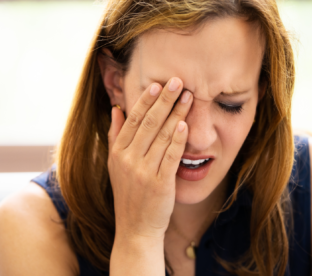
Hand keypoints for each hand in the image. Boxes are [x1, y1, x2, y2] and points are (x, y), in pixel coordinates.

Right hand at [107, 77, 192, 240]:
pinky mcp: (160, 183)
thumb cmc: (129, 194)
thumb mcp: (114, 165)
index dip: (145, 101)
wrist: (135, 228)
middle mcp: (128, 160)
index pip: (132, 120)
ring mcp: (143, 172)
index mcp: (117, 153)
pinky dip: (178, 140)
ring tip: (187, 97)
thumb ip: (115, 136)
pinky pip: (170, 157)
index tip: (157, 84)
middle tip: (176, 81)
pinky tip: (185, 124)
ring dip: (175, 114)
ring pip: (161, 136)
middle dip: (163, 100)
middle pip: (148, 124)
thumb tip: (117, 109)